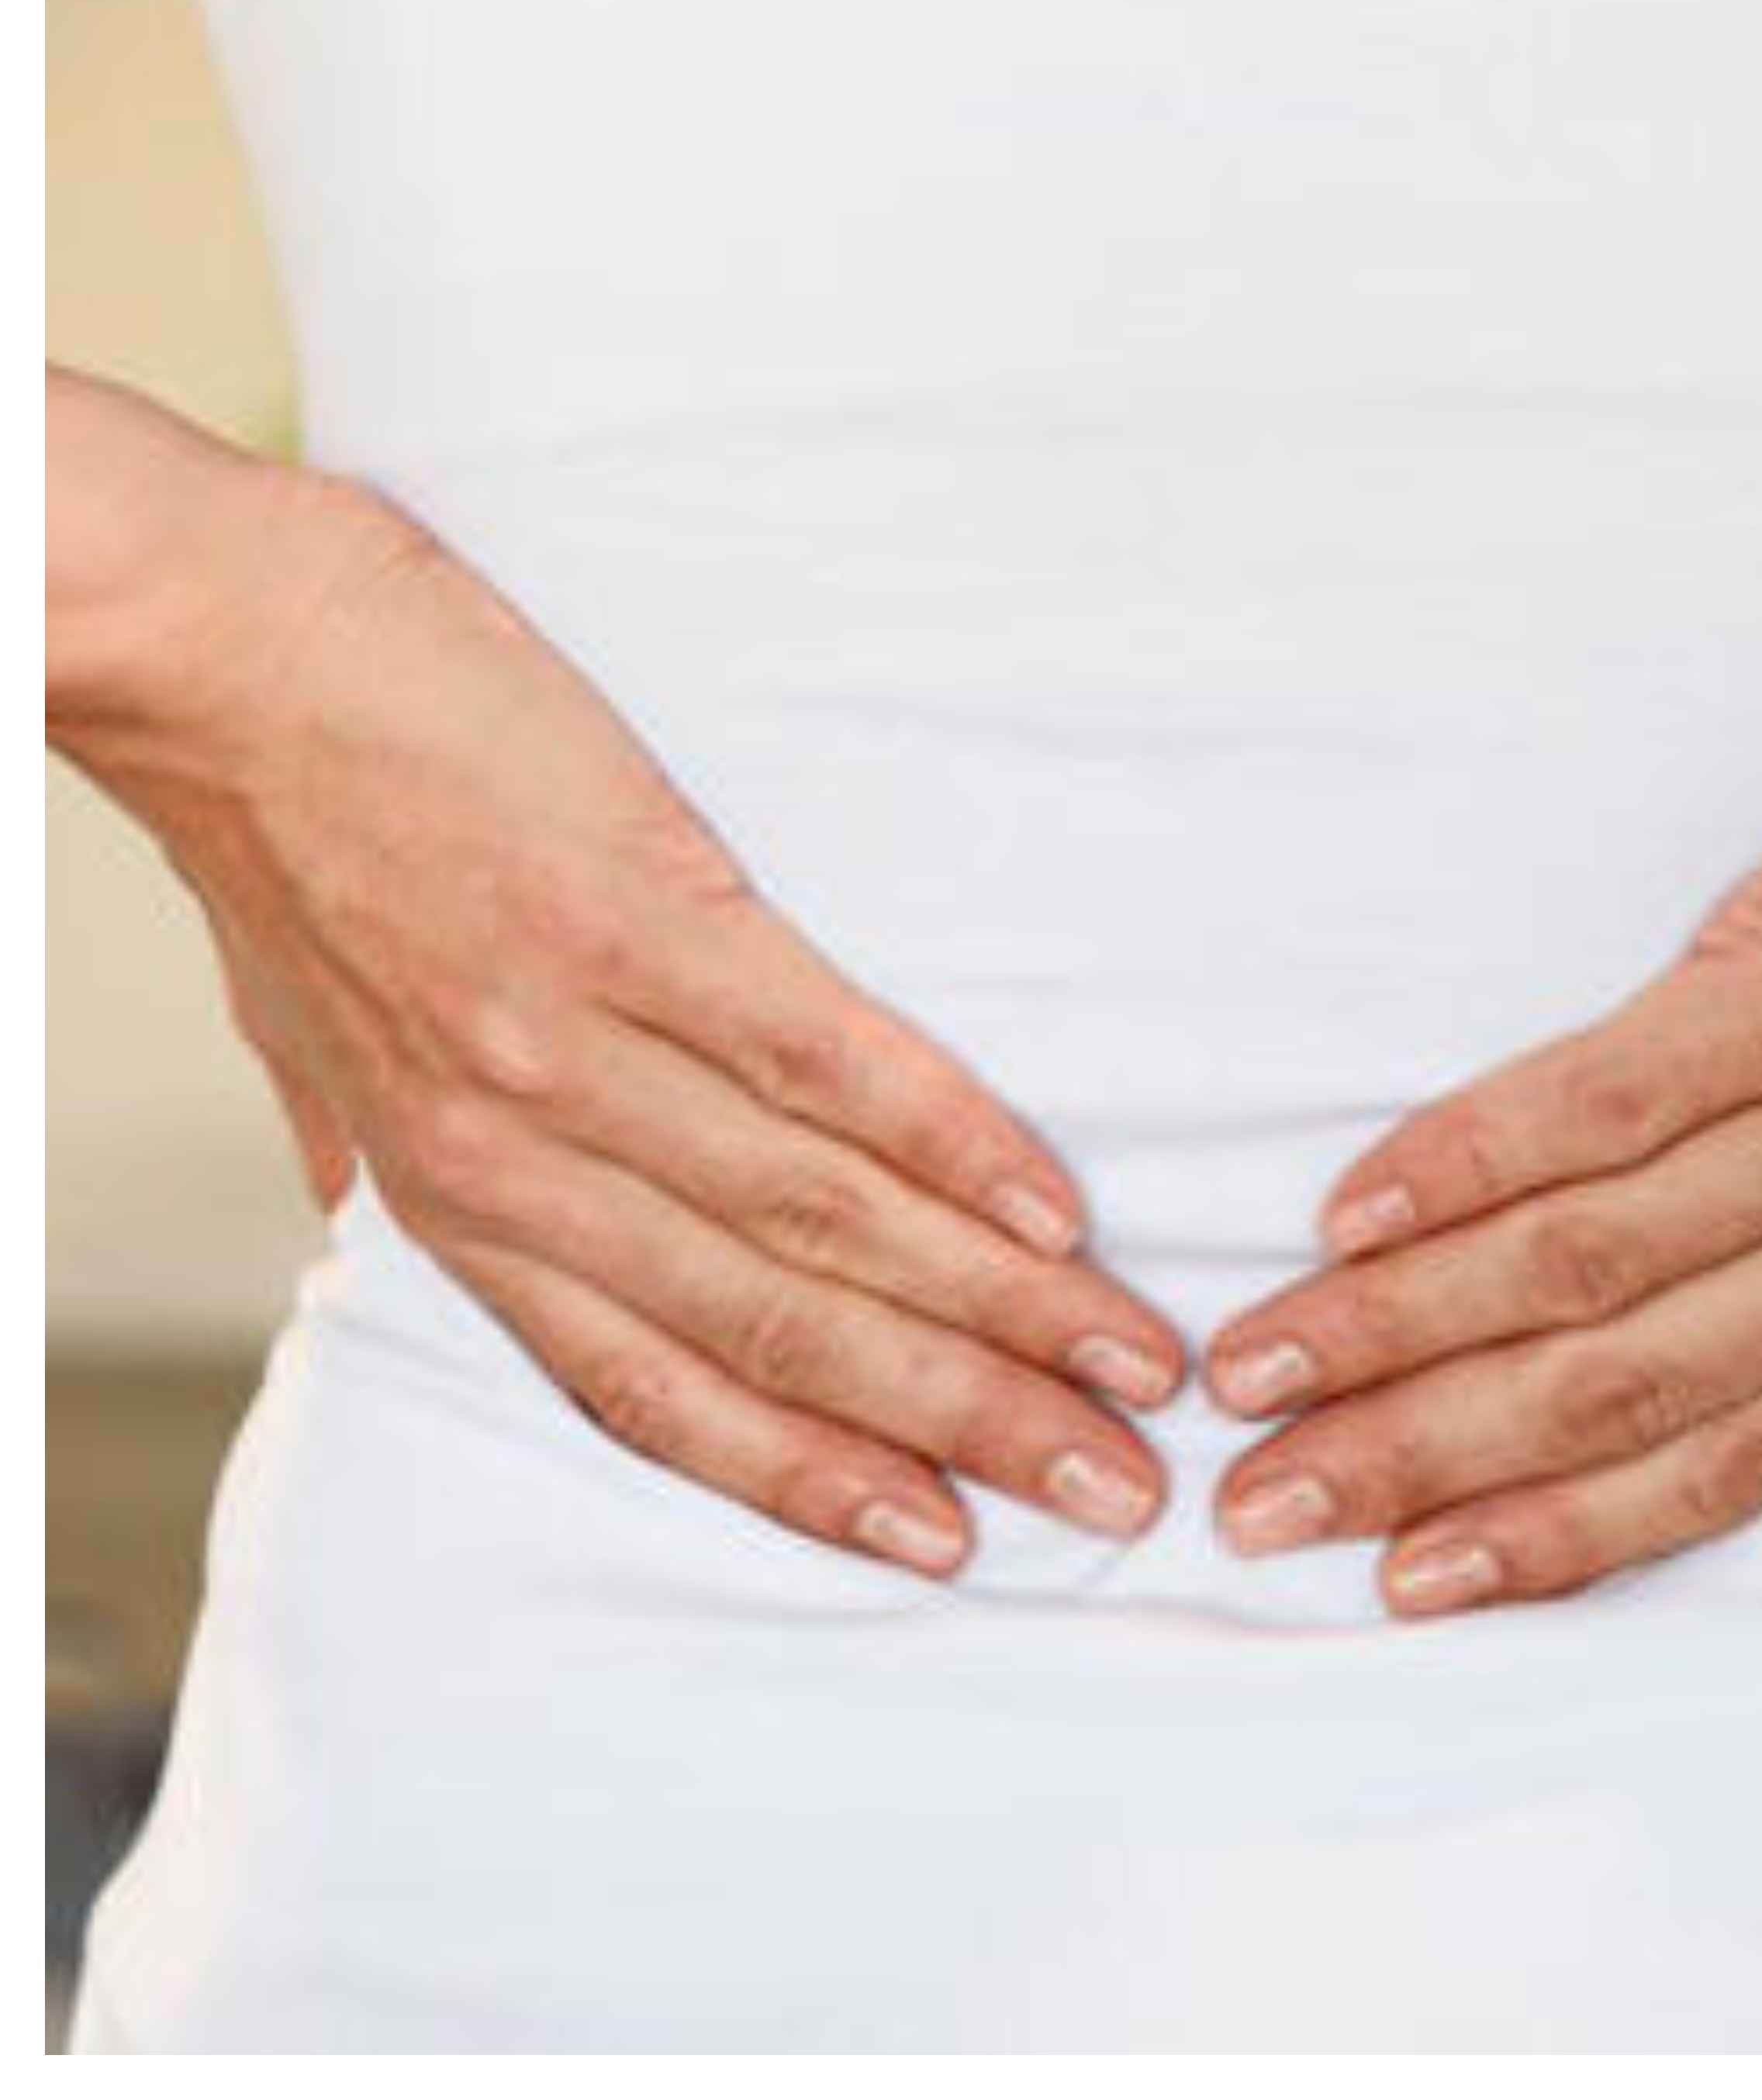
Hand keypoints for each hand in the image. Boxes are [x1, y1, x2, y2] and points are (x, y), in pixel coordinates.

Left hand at [58, 440, 1179, 1575]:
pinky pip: (821, 1060)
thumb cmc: (271, 834)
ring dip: (996, 1307)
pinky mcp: (638, 912)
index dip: (814, 1480)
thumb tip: (393, 1214)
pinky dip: (947, 1142)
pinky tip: (1050, 1204)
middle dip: (964, 1424)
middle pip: (780, 1333)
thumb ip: (374, 1150)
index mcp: (457, 1200)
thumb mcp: (307, 1040)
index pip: (658, 1392)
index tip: (948, 1541)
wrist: (205, 648)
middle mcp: (524, 1159)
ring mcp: (581, 1042)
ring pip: (822, 1219)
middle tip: (1115, 1488)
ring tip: (1128, 1364)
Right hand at [1203, 603, 1761, 1616]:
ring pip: (1576, 1267)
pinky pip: (1591, 1106)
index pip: (1722, 1469)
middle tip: (1264, 1506)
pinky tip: (1349, 1212)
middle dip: (1419, 1461)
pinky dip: (1459, 1165)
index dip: (1552, 1535)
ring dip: (1394, 1330)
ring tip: (1259, 1371)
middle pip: (1610, 1390)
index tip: (1414, 1578)